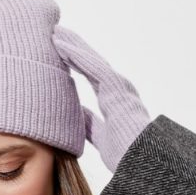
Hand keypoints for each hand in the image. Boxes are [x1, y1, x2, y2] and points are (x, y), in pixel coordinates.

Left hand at [51, 25, 151, 172]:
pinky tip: (61, 44)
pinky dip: (76, 54)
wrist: (141, 161)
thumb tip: (76, 117)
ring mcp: (118, 86)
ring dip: (72, 45)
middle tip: (54, 34)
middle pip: (90, 63)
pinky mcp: (115, 87)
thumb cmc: (126, 155)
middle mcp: (118, 88)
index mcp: (114, 100)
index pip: (91, 76)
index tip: (60, 54)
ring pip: (90, 59)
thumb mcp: (100, 137)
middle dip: (73, 48)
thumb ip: (89, 124)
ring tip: (54, 32)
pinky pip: (92, 66)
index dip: (76, 64)